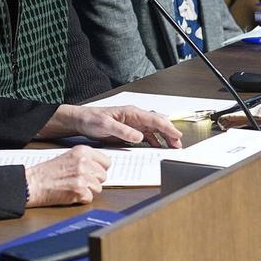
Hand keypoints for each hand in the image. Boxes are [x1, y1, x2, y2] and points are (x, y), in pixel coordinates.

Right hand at [24, 145, 108, 206]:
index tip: (94, 173)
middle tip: (80, 181)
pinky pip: (89, 198)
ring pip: (98, 188)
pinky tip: (70, 194)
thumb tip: (101, 168)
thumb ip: (86, 160)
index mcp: (83, 151)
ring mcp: (82, 176)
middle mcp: (84, 162)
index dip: (100, 169)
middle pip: (103, 176)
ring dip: (88, 191)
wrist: (33, 183)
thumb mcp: (69, 157)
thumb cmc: (47, 172)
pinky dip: (81, 199)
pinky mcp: (79, 190)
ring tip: (73, 187)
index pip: (107, 162)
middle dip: (94, 181)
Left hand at [41, 104, 182, 147]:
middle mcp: (135, 117)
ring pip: (154, 130)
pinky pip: (147, 135)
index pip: (155, 119)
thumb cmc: (92, 119)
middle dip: (170, 133)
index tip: (177, 135)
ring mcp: (133, 123)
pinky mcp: (130, 130)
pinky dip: (155, 141)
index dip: (168, 127)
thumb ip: (123, 131)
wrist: (81, 121)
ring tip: (173, 147)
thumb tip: (139, 137)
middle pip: (158, 124)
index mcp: (132, 113)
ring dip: (164, 138)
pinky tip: (158, 147)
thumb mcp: (106, 125)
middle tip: (178, 145)